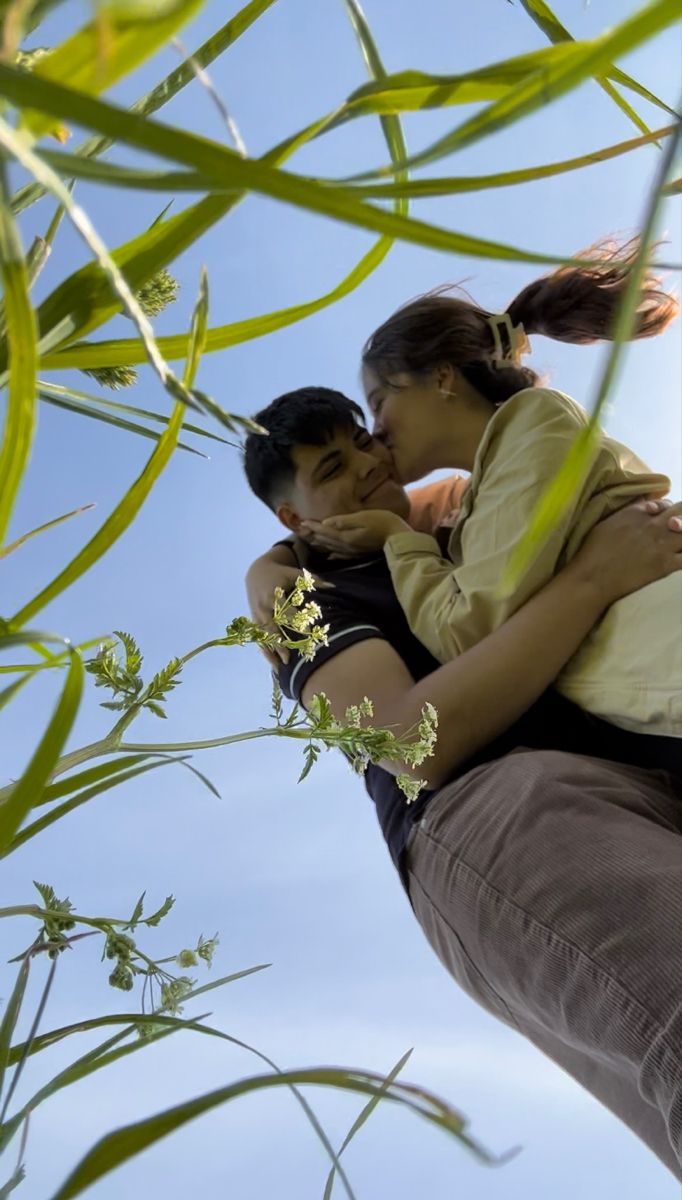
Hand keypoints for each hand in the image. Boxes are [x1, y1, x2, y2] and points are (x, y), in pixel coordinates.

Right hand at [245, 550, 333, 666]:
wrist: (256, 572)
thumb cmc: (280, 574)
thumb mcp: (295, 574)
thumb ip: (314, 581)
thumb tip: (334, 586)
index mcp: (274, 594)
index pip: (286, 611)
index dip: (295, 621)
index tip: (307, 632)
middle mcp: (263, 606)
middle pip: (271, 628)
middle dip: (279, 643)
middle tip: (288, 659)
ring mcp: (257, 615)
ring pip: (263, 636)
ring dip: (270, 652)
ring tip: (279, 669)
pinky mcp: (253, 620)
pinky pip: (258, 638)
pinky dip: (265, 651)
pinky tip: (273, 664)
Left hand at [300, 510, 411, 555]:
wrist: (398, 537)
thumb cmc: (382, 522)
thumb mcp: (363, 517)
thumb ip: (344, 521)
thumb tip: (326, 522)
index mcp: (345, 536)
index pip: (325, 530)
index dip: (313, 526)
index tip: (302, 522)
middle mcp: (346, 546)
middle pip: (325, 540)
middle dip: (313, 534)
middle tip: (301, 530)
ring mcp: (352, 551)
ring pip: (331, 547)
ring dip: (320, 542)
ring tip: (310, 538)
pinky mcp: (358, 553)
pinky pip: (340, 555)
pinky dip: (332, 553)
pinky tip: (329, 555)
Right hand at [573, 497, 681, 605]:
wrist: (592, 577)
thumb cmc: (593, 551)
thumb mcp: (608, 522)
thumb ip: (628, 513)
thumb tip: (641, 507)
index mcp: (638, 512)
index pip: (667, 504)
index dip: (669, 512)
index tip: (665, 521)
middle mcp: (654, 524)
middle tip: (676, 530)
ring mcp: (662, 544)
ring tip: (677, 545)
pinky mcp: (666, 564)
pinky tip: (679, 559)